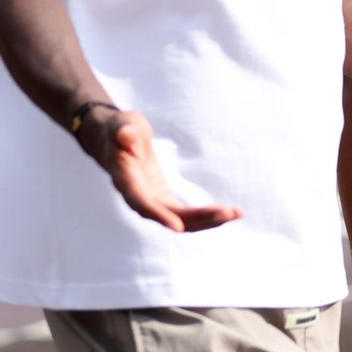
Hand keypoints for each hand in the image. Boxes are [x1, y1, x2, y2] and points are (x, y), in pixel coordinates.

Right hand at [76, 106, 242, 231]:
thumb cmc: (119, 128)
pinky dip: (205, 214)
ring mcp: (152, 200)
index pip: (142, 202)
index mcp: (126, 180)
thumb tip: (126, 136)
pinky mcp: (162, 199)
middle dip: (198, 217)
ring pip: (180, 219)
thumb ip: (124, 131)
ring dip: (208, 220)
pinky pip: (185, 214)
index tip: (178, 227)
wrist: (114, 138)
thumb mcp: (122, 124)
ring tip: (237, 214)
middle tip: (228, 213)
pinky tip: (228, 213)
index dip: (159, 215)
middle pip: (169, 215)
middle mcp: (139, 196)